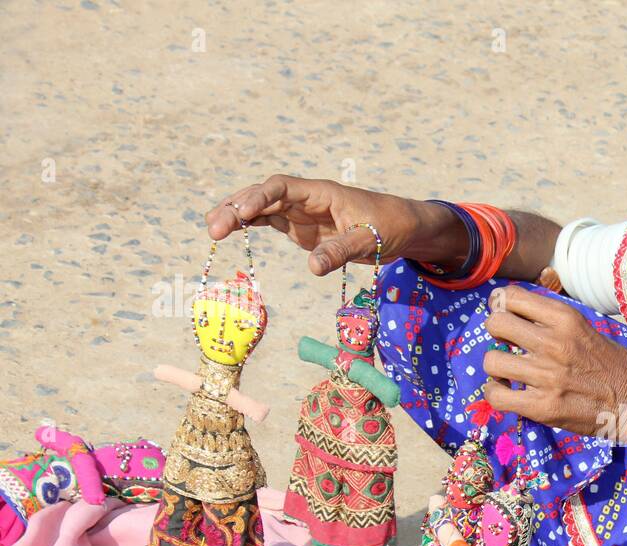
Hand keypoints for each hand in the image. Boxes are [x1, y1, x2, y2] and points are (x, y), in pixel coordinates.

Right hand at [205, 175, 456, 275]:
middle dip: (237, 207)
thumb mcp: (370, 239)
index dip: (258, 196)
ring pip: (261, 209)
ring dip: (236, 216)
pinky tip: (230, 234)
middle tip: (214, 228)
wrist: (404, 229)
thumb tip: (312, 268)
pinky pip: (270, 222)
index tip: (242, 213)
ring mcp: (302, 213)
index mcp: (321, 193)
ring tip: (213, 230)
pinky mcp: (302, 229)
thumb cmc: (390, 226)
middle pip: (263, 195)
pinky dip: (250, 227)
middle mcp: (306, 199)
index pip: (281, 186)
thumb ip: (341, 251)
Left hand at [480, 286, 626, 438]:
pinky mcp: (543, 407)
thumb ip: (551, 320)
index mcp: (566, 319)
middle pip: (496, 323)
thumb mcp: (585, 328)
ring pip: (492, 360)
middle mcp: (554, 343)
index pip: (512, 296)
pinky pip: (496, 395)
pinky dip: (497, 393)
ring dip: (497, 366)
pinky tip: (509, 392)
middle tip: (507, 343)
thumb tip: (511, 310)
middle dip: (497, 332)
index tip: (505, 314)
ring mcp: (547, 377)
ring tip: (510, 371)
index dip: (501, 305)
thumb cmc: (612, 365)